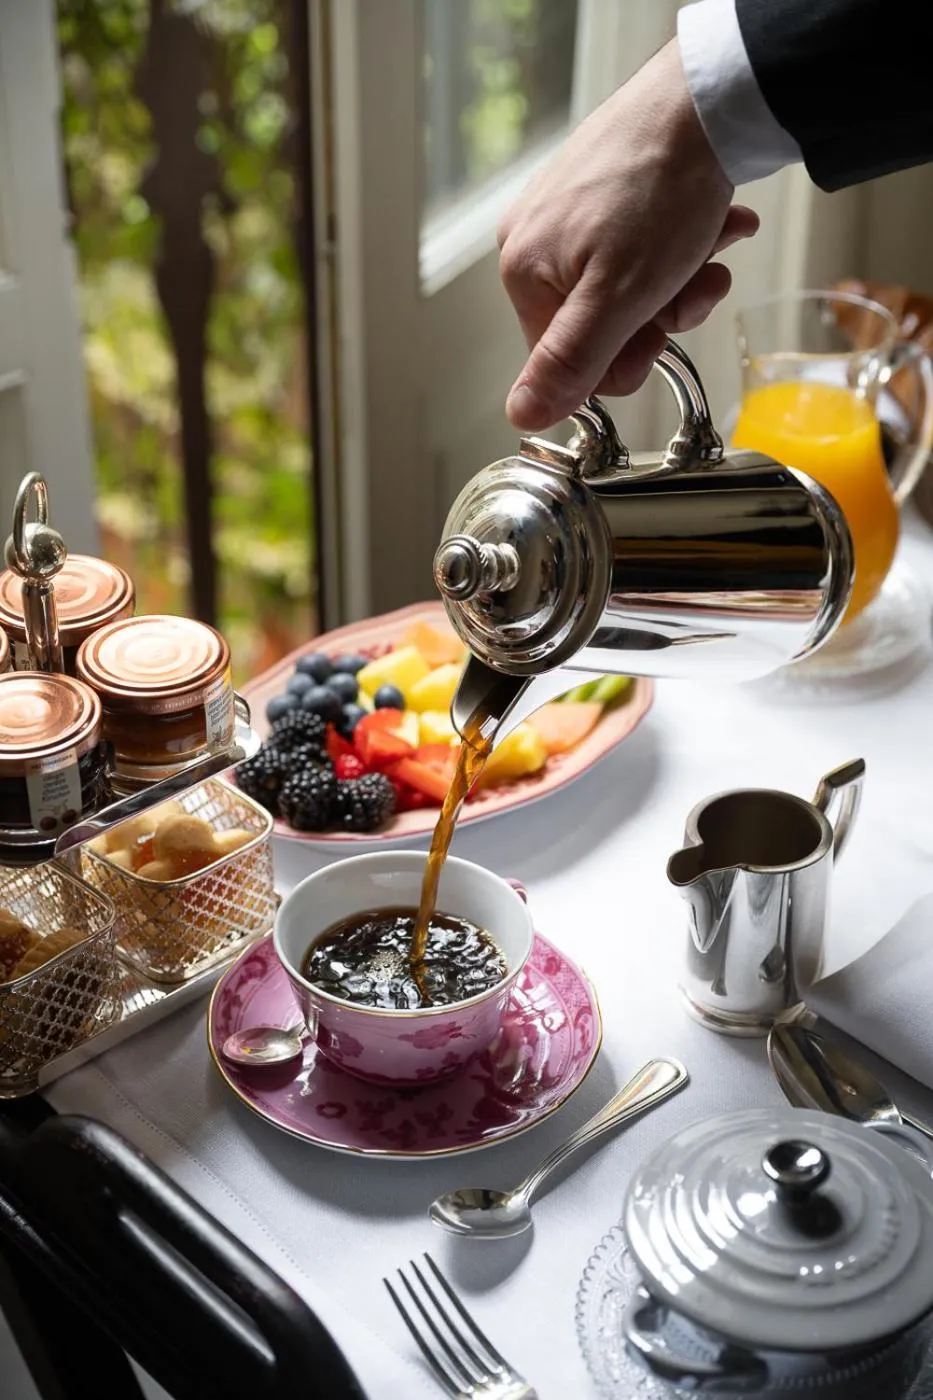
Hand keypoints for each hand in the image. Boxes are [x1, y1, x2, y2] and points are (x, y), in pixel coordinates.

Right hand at [498, 38, 758, 430]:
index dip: (627, 356)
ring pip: (631, 287)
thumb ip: (571, 362)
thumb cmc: (661, 188)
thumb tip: (521, 412)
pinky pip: (641, 246)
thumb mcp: (618, 298)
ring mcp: (566, 213)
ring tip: (709, 243)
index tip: (662, 329)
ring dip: (683, 277)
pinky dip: (683, 243)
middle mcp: (533, 242)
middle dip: (662, 311)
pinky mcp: (600, 190)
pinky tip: (711, 223)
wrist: (706, 98)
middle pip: (603, 323)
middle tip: (695, 280)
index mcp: (524, 273)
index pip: (570, 363)